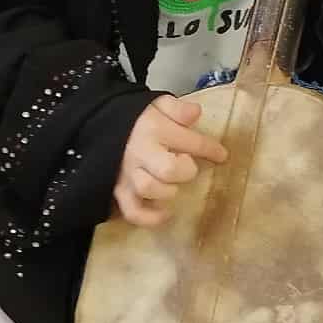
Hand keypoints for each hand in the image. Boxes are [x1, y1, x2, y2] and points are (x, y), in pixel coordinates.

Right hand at [113, 95, 227, 228]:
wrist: (101, 124)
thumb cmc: (137, 118)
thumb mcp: (157, 104)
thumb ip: (177, 108)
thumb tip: (195, 113)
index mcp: (154, 129)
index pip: (190, 141)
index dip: (211, 150)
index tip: (221, 155)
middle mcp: (140, 152)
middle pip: (168, 170)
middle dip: (185, 171)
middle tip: (187, 166)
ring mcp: (128, 174)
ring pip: (148, 189)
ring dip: (167, 190)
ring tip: (173, 186)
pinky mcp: (119, 191)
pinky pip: (133, 211)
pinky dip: (150, 218)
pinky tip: (165, 213)